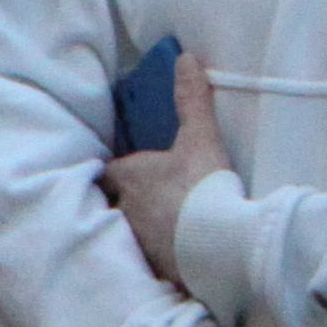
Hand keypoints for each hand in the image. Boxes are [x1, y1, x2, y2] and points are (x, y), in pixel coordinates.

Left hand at [101, 51, 231, 287]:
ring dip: (143, 230)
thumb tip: (186, 58)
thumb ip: (192, 99)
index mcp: (131, 177)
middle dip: (128, 204)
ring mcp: (137, 242)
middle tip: (148, 202)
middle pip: (116, 205)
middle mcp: (125, 210)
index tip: (127, 173)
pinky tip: (176, 256)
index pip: (110, 173)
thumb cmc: (202, 186)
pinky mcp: (153, 267)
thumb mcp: (200, 137)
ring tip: (164, 230)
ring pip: (130, 233)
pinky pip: (150, 259)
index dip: (118, 173)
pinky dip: (160, 256)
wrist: (216, 243)